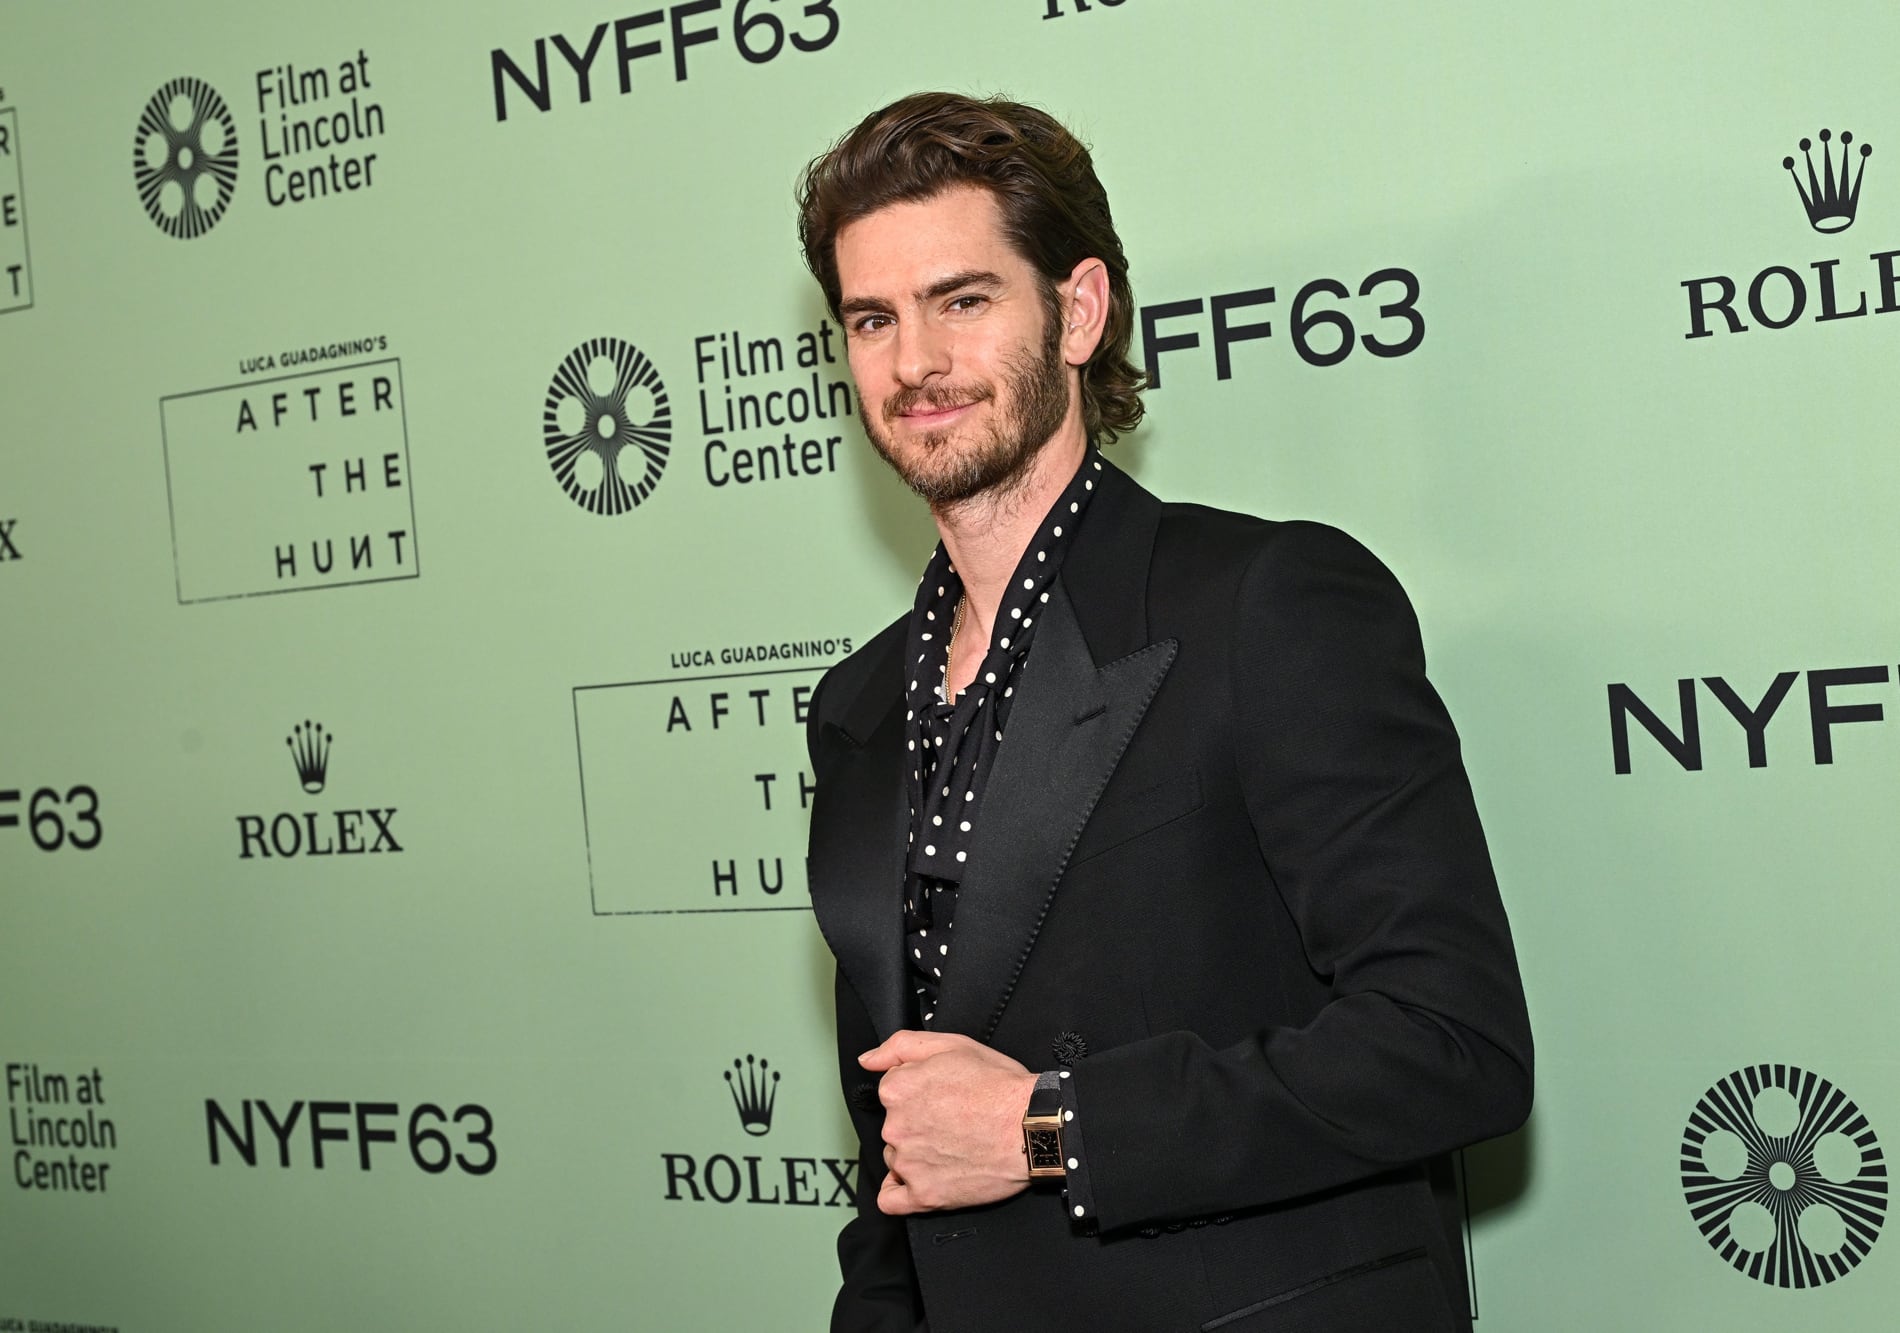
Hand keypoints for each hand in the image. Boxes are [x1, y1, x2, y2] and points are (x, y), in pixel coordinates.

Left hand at [859, 1030, 1037, 1214]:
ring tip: (952, 1146)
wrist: (1033, 1128)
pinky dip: (900, 1192)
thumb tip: (868, 1060)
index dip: (918, 1089)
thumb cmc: (1000, 1087)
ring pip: (897, 1158)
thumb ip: (900, 1046)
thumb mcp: (953, 1044)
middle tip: (951, 1120)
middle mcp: (896, 1127)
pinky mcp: (924, 1195)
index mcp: (898, 1089)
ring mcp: (909, 1164)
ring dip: (916, 1154)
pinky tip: (918, 1181)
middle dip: (916, 1122)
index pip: (892, 1090)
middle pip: (893, 1125)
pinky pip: (892, 1200)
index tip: (940, 1094)